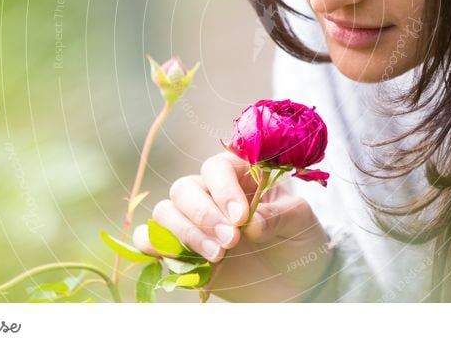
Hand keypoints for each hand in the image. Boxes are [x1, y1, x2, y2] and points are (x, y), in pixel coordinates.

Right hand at [132, 151, 334, 301]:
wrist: (295, 282)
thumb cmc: (298, 240)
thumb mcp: (301, 222)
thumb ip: (279, 215)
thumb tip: (252, 222)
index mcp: (240, 175)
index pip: (217, 168)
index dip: (223, 189)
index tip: (240, 217)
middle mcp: (211, 193)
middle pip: (185, 188)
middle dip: (203, 215)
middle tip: (231, 242)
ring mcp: (193, 221)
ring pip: (166, 211)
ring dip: (185, 233)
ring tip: (217, 257)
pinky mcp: (181, 250)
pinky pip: (149, 239)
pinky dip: (151, 246)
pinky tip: (173, 258)